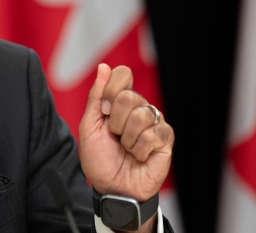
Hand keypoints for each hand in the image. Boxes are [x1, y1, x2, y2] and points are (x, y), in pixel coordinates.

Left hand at [79, 63, 173, 202]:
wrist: (112, 187)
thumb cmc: (100, 159)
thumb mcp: (90, 126)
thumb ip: (96, 97)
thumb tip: (104, 68)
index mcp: (119, 101)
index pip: (121, 75)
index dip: (110, 90)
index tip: (104, 111)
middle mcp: (138, 108)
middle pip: (128, 96)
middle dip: (115, 121)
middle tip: (115, 135)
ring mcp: (154, 122)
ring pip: (142, 114)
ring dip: (127, 137)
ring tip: (127, 148)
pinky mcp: (166, 139)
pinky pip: (154, 133)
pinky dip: (140, 148)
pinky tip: (139, 155)